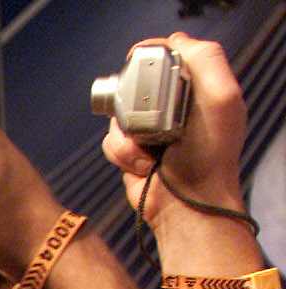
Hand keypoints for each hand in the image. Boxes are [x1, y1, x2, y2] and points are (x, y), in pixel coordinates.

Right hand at [103, 34, 246, 226]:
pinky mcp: (130, 152)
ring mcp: (149, 130)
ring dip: (128, 135)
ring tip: (147, 152)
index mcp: (198, 89)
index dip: (152, 57)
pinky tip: (141, 165)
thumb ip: (206, 60)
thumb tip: (175, 42)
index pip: (169, 57)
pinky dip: (121, 153)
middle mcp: (172, 107)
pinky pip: (110, 140)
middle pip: (136, 83)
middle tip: (145, 118)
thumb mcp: (221, 97)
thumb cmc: (210, 155)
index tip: (140, 63)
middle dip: (134, 101)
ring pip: (118, 114)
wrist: (187, 204)